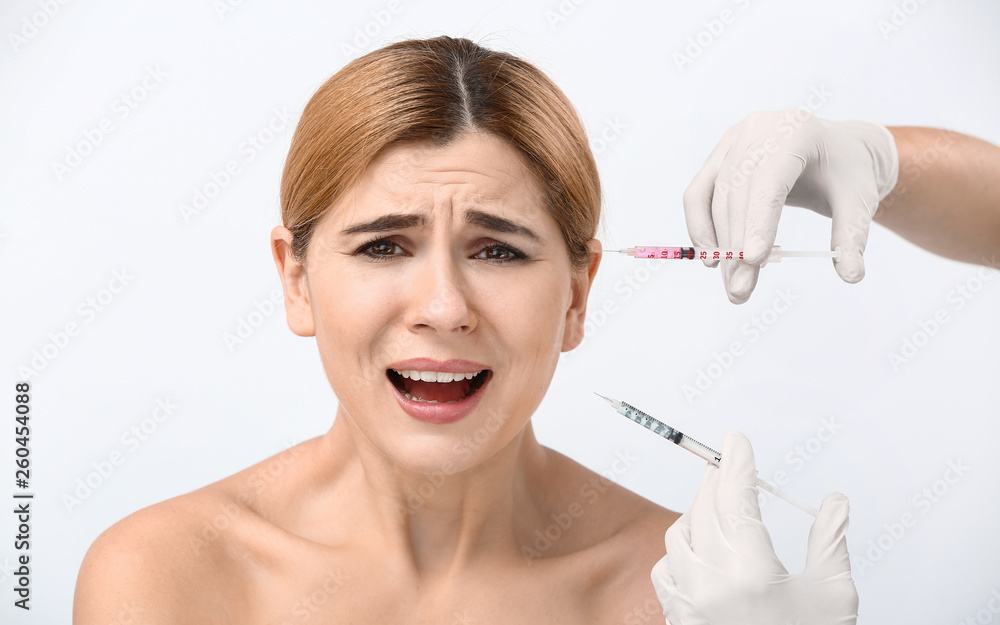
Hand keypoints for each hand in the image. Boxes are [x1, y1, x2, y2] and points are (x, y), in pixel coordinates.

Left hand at [650, 431, 858, 624]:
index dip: (737, 463)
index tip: (735, 439)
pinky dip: (681, 551)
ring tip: (722, 510)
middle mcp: (713, 584)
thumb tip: (834, 501)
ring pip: (678, 535)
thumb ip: (831, 541)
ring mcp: (690, 603)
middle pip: (704, 508)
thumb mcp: (834, 595)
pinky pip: (666, 570)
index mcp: (753, 572)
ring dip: (698, 514)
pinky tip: (701, 551)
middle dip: (719, 482)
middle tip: (732, 467)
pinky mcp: (679, 620)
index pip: (736, 498)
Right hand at [684, 110, 898, 302]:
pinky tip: (711, 260)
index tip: (753, 260)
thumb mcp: (858, 201)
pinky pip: (698, 194)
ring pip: (715, 198)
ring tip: (734, 285)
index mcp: (797, 130)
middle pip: (738, 193)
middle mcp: (759, 129)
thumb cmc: (846, 173)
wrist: (834, 151)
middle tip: (741, 290)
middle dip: (736, 246)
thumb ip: (852, 236)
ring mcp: (733, 140)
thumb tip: (852, 275)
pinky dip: (701, 228)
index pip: (770, 179)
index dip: (758, 220)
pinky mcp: (718, 156)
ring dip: (720, 247)